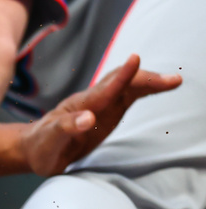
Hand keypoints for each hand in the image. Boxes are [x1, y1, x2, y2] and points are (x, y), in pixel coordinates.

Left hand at [22, 54, 181, 175]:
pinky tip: (156, 87)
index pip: (104, 89)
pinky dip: (143, 90)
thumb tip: (90, 119)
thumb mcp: (50, 139)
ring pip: (128, 87)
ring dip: (149, 82)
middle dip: (146, 80)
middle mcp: (93, 102)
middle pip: (122, 83)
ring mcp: (101, 106)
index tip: (135, 59)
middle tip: (173, 80)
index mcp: (80, 106)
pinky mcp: (105, 114)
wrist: (35, 149)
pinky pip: (127, 97)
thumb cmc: (41, 145)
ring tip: (173, 81)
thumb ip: (67, 127)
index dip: (121, 76)